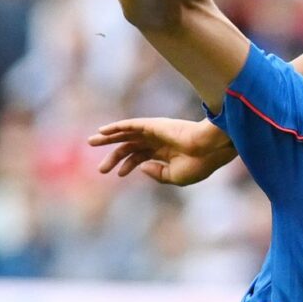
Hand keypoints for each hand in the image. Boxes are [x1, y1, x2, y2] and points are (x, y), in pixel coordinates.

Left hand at [87, 117, 235, 184]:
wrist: (211, 149)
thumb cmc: (199, 164)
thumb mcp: (176, 177)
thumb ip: (157, 174)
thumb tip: (140, 168)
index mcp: (164, 153)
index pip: (140, 157)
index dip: (127, 165)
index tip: (119, 175)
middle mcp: (157, 141)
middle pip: (129, 147)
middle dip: (113, 155)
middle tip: (100, 168)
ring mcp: (154, 132)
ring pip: (126, 134)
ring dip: (108, 138)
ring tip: (91, 142)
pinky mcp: (153, 125)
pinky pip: (130, 125)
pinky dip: (116, 127)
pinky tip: (103, 131)